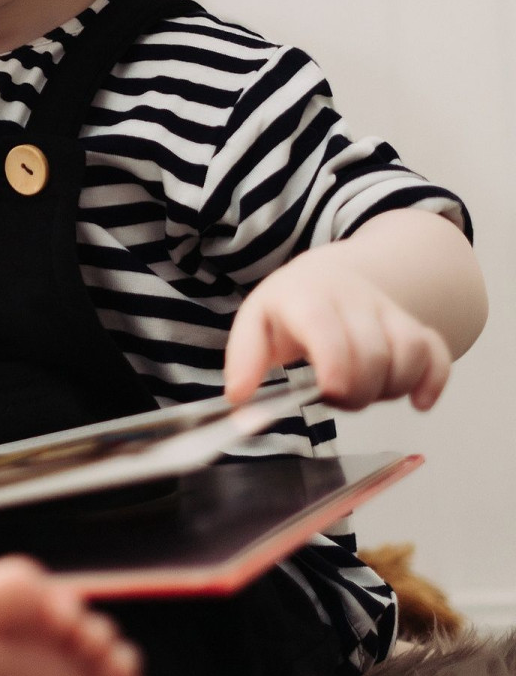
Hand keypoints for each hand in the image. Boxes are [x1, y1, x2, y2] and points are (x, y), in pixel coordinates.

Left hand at [222, 253, 451, 411]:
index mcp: (307, 297)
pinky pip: (437, 351)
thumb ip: (244, 360)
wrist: (327, 274)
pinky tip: (418, 401)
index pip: (328, 329)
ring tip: (366, 394)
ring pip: (410, 351)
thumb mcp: (255, 322)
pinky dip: (434, 380)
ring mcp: (388, 310)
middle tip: (336, 398)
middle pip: (373, 351)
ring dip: (392, 387)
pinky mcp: (412, 325)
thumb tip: (239, 397)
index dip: (336, 365)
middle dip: (358, 390)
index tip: (330, 392)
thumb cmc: (290, 306)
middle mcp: (353, 299)